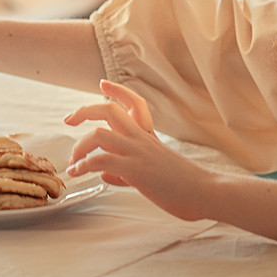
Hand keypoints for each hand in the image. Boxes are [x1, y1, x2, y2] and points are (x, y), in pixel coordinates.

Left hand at [64, 80, 212, 221]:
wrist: (206, 192)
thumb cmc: (184, 186)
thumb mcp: (153, 174)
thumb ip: (126, 171)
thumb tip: (103, 173)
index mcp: (149, 137)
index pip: (135, 103)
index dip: (118, 91)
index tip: (103, 84)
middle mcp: (142, 139)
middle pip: (109, 111)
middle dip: (84, 111)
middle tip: (69, 119)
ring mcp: (138, 152)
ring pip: (99, 134)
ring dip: (79, 146)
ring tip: (72, 162)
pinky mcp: (136, 169)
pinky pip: (101, 160)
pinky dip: (84, 165)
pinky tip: (77, 173)